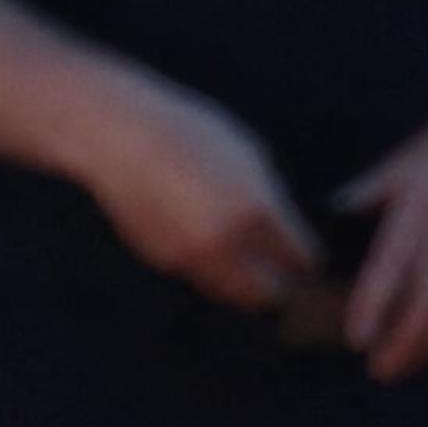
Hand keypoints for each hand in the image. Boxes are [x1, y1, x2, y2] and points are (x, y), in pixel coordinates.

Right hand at [81, 74, 322, 312]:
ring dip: (250, 288)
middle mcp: (226, 242)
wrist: (118, 137)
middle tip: (288, 275)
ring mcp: (193, 258)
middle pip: (272, 293)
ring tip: (257, 272)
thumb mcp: (246, 153)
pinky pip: (203, 279)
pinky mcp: (166, 263)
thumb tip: (286, 231)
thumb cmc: (187, 131)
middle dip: (285, 286)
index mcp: (255, 210)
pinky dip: (216, 273)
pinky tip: (215, 250)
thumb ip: (270, 198)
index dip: (309, 259)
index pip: (301, 258)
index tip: (309, 255)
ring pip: (235, 295)